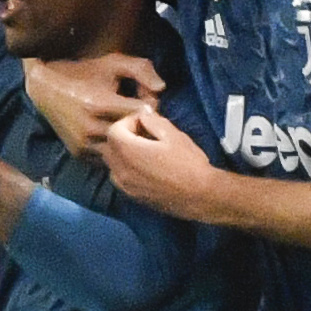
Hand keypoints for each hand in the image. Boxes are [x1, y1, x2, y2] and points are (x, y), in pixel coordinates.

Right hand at [23, 53, 160, 157]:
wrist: (45, 89)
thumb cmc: (84, 72)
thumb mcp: (113, 62)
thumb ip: (141, 69)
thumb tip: (162, 89)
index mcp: (99, 104)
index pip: (141, 112)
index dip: (149, 104)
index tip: (144, 97)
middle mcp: (90, 128)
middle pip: (134, 133)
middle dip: (141, 123)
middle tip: (139, 113)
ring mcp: (84, 144)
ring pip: (122, 149)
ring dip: (130, 140)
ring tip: (129, 125)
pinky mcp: (80, 154)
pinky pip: (108, 158)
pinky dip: (116, 149)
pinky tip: (116, 135)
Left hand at [102, 107, 225, 217]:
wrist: (200, 196)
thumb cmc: (189, 164)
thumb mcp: (173, 135)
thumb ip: (152, 121)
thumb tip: (142, 114)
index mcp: (128, 151)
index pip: (114, 129)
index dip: (129, 122)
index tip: (146, 123)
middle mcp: (120, 169)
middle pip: (110, 145)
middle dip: (123, 136)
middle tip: (145, 134)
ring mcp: (125, 185)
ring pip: (113, 162)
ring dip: (123, 153)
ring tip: (145, 151)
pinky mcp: (132, 195)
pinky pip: (120, 176)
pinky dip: (127, 168)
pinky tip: (146, 167)